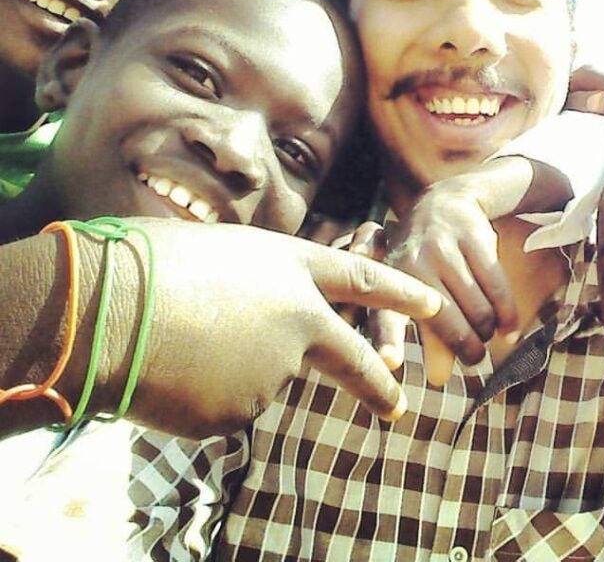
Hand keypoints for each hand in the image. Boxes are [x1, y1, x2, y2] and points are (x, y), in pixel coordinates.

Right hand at [0, 219, 442, 439]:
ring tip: (178, 343)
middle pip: (352, 357)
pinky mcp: (245, 409)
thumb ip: (250, 287)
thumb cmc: (148, 264)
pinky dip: (199, 397)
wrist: (111, 308)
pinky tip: (171, 372)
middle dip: (378, 384)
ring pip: (260, 381)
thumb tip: (248, 318)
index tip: (432, 306)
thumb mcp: (214, 253)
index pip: (361, 279)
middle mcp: (300, 318)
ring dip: (225, 372)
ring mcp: (277, 368)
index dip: (399, 292)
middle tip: (397, 406)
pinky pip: (223, 406)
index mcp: (290, 267)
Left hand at [381, 183, 517, 385]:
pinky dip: (507, 313)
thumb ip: (428, 336)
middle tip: (475, 359)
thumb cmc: (426, 260)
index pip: (385, 315)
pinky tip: (510, 328)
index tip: (390, 364)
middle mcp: (411, 262)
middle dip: (466, 348)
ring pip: (475, 307)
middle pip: (445, 321)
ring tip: (489, 336)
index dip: (388, 339)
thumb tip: (439, 379)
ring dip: (487, 330)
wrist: (447, 200)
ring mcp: (443, 247)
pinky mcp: (474, 237)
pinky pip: (497, 287)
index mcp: (389, 280)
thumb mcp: (416, 292)